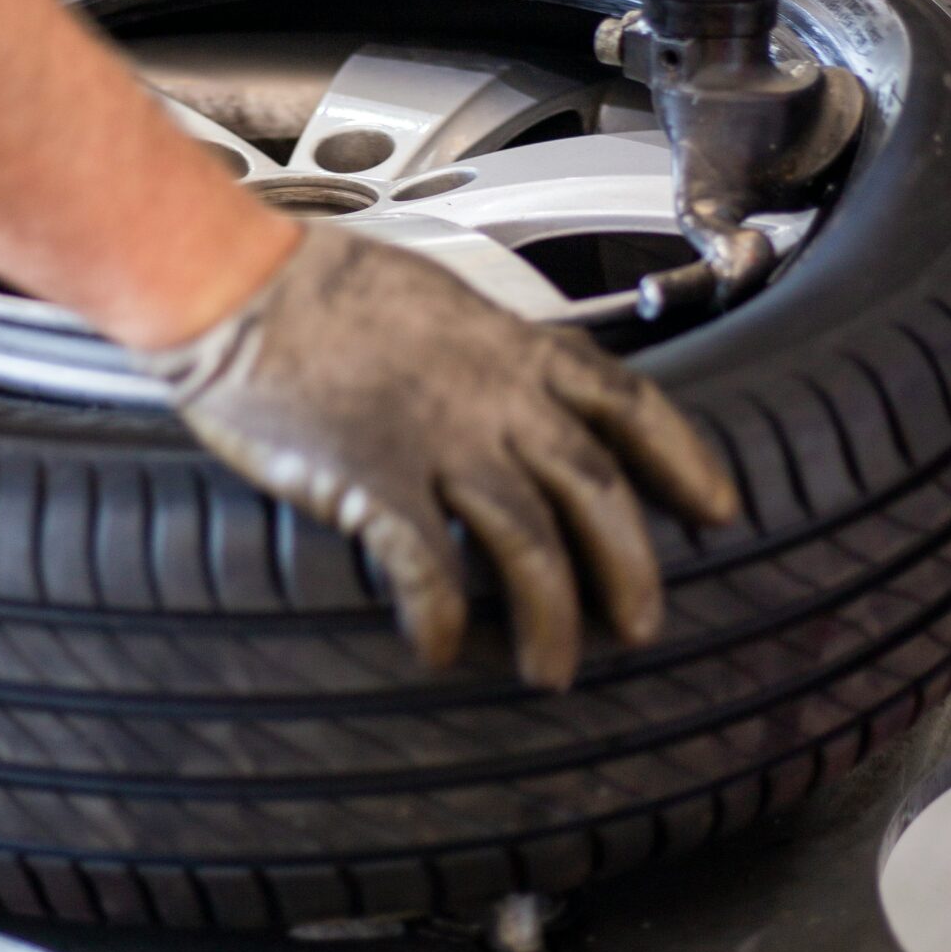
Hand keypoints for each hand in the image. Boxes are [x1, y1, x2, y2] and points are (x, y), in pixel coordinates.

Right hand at [151, 228, 739, 689]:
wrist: (233, 282)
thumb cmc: (317, 288)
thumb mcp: (435, 302)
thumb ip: (486, 355)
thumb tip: (518, 390)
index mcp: (511, 347)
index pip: (630, 401)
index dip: (683, 459)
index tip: (716, 507)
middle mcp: (491, 397)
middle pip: (595, 490)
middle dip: (629, 566)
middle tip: (641, 625)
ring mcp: (436, 440)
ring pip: (528, 544)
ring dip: (549, 617)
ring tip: (551, 669)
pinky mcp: (372, 480)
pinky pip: (427, 568)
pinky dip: (442, 618)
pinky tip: (440, 650)